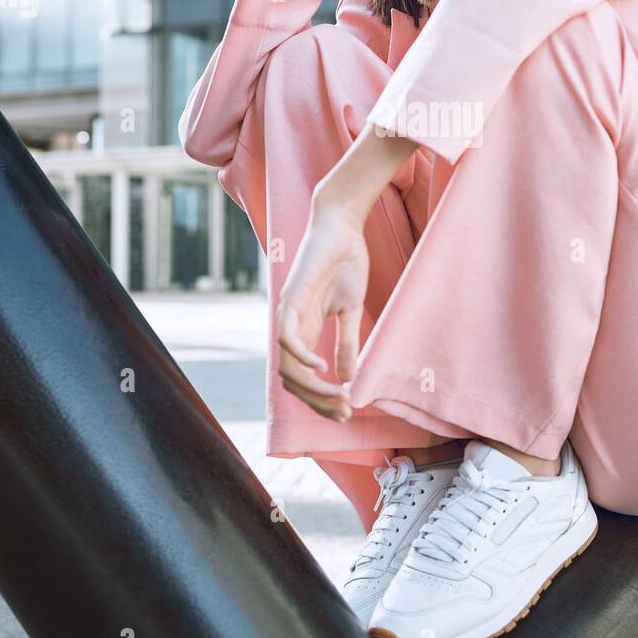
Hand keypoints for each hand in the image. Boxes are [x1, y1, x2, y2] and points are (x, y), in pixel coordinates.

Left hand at [276, 199, 369, 421]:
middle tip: (344, 411)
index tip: (346, 410)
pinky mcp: (291, 299)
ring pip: (287, 366)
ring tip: (338, 396)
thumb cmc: (345, 262)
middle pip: (292, 380)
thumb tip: (349, 377)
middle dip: (318, 401)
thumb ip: (347, 342)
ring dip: (312, 387)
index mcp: (304, 331)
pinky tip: (322, 367)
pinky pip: (287, 339)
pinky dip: (302, 358)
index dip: (321, 398)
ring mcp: (288, 314)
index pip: (302, 377)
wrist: (341, 226)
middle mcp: (290, 327)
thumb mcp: (350, 310)